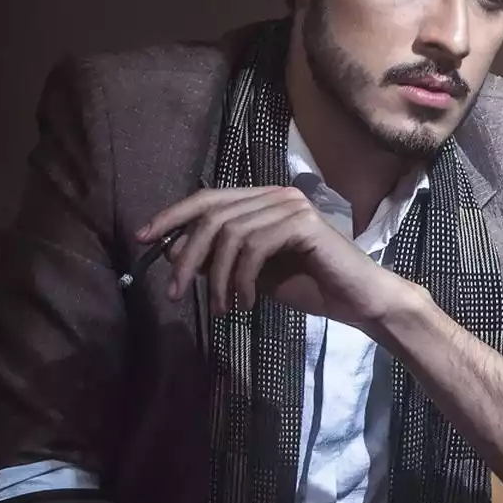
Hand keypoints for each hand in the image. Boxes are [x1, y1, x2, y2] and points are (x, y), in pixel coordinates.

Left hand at [135, 188, 404, 326]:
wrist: (359, 300)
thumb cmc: (311, 286)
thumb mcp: (252, 273)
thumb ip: (219, 258)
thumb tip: (171, 250)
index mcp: (263, 200)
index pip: (207, 198)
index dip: (172, 216)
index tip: (143, 239)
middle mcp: (276, 194)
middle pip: (212, 215)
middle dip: (186, 256)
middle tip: (176, 293)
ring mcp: (291, 205)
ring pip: (229, 233)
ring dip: (216, 276)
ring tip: (222, 308)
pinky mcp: (303, 223)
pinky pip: (254, 247)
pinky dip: (242, 279)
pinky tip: (247, 303)